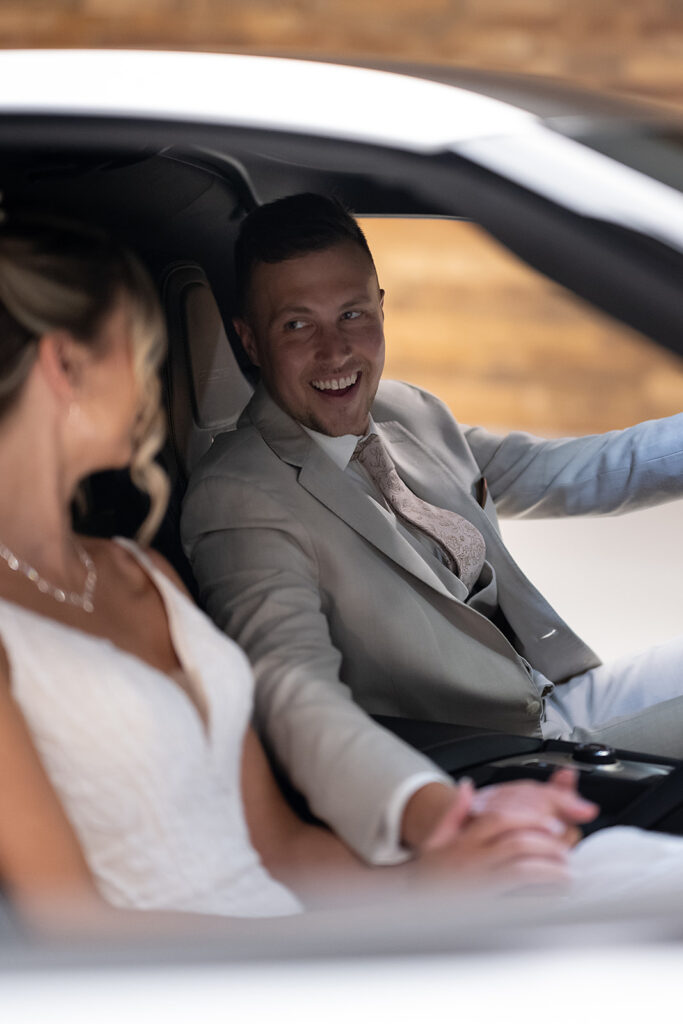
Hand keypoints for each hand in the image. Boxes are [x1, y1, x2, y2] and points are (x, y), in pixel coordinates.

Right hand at [410, 770, 597, 890]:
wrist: (410, 902)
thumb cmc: (428, 872)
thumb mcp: (436, 837)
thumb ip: (455, 811)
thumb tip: (469, 786)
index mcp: (464, 840)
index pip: (500, 819)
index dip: (529, 818)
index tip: (551, 823)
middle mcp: (472, 858)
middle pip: (516, 841)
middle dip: (546, 841)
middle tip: (564, 845)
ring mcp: (479, 882)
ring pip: (521, 865)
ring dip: (549, 865)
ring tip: (565, 869)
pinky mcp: (486, 904)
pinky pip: (520, 894)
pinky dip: (542, 890)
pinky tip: (555, 891)